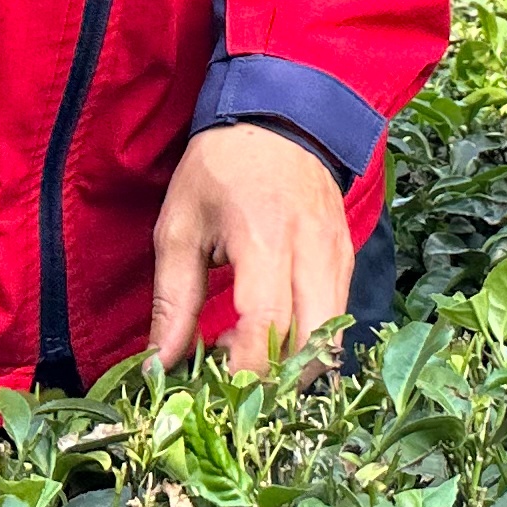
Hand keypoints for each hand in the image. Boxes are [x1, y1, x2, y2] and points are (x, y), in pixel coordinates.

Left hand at [150, 123, 361, 375]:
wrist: (277, 118)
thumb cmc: (219, 170)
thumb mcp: (180, 228)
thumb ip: (173, 301)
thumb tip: (158, 366)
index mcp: (263, 238)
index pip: (266, 323)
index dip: (246, 368)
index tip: (216, 388)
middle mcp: (311, 249)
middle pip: (311, 338)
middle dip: (276, 376)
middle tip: (236, 379)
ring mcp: (336, 252)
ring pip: (333, 332)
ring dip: (296, 361)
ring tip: (252, 353)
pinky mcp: (347, 255)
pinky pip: (339, 313)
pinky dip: (310, 337)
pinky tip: (274, 330)